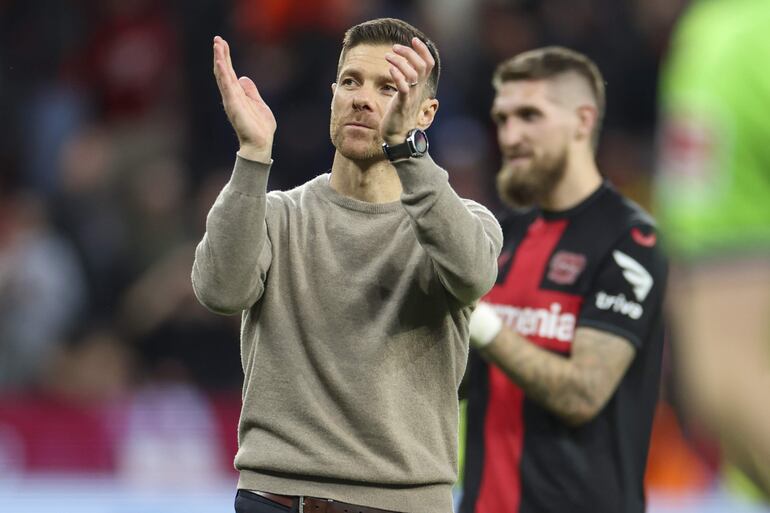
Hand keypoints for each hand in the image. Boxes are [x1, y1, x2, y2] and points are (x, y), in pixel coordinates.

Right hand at [213, 36, 275, 162]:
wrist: (260, 143)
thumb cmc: (260, 127)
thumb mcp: (258, 103)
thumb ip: (251, 91)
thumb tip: (244, 78)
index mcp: (238, 94)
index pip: (230, 72)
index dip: (226, 57)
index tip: (222, 43)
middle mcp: (232, 95)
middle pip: (224, 71)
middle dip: (221, 55)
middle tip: (216, 39)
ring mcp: (231, 99)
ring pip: (223, 76)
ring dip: (220, 60)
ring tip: (217, 45)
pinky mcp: (233, 104)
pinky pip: (226, 86)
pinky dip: (223, 74)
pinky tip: (220, 62)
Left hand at [381, 37, 434, 144]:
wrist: (399, 138)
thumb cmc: (399, 116)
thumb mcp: (405, 95)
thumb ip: (405, 82)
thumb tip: (399, 68)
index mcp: (419, 86)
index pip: (428, 63)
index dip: (423, 50)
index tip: (414, 39)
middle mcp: (418, 90)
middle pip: (422, 65)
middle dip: (409, 52)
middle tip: (395, 47)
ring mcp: (411, 97)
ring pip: (413, 73)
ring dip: (400, 61)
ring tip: (388, 56)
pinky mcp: (402, 104)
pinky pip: (403, 87)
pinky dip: (397, 76)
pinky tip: (389, 70)